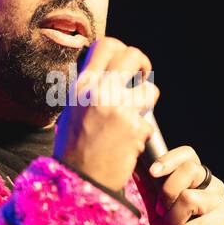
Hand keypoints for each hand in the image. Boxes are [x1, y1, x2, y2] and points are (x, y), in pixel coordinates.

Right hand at [53, 36, 158, 193]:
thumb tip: (109, 71)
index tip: (127, 64)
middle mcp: (100, 92)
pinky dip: (140, 134)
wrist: (79, 179)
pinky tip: (126, 145)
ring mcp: (119, 109)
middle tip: (142, 77)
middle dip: (144, 64)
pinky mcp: (135, 128)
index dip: (121, 48)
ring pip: (150, 90)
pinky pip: (148, 123)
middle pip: (133, 55)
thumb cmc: (74, 147)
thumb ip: (90, 88)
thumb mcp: (72, 110)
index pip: (105, 45)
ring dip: (147, 104)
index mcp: (82, 86)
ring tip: (133, 119)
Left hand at [138, 145, 223, 224]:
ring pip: (189, 198)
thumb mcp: (156, 210)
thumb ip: (148, 187)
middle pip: (190, 170)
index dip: (169, 159)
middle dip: (167, 193)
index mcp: (198, 179)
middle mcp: (214, 188)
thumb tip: (134, 165)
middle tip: (162, 213)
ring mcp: (222, 206)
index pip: (189, 155)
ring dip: (173, 221)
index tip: (153, 172)